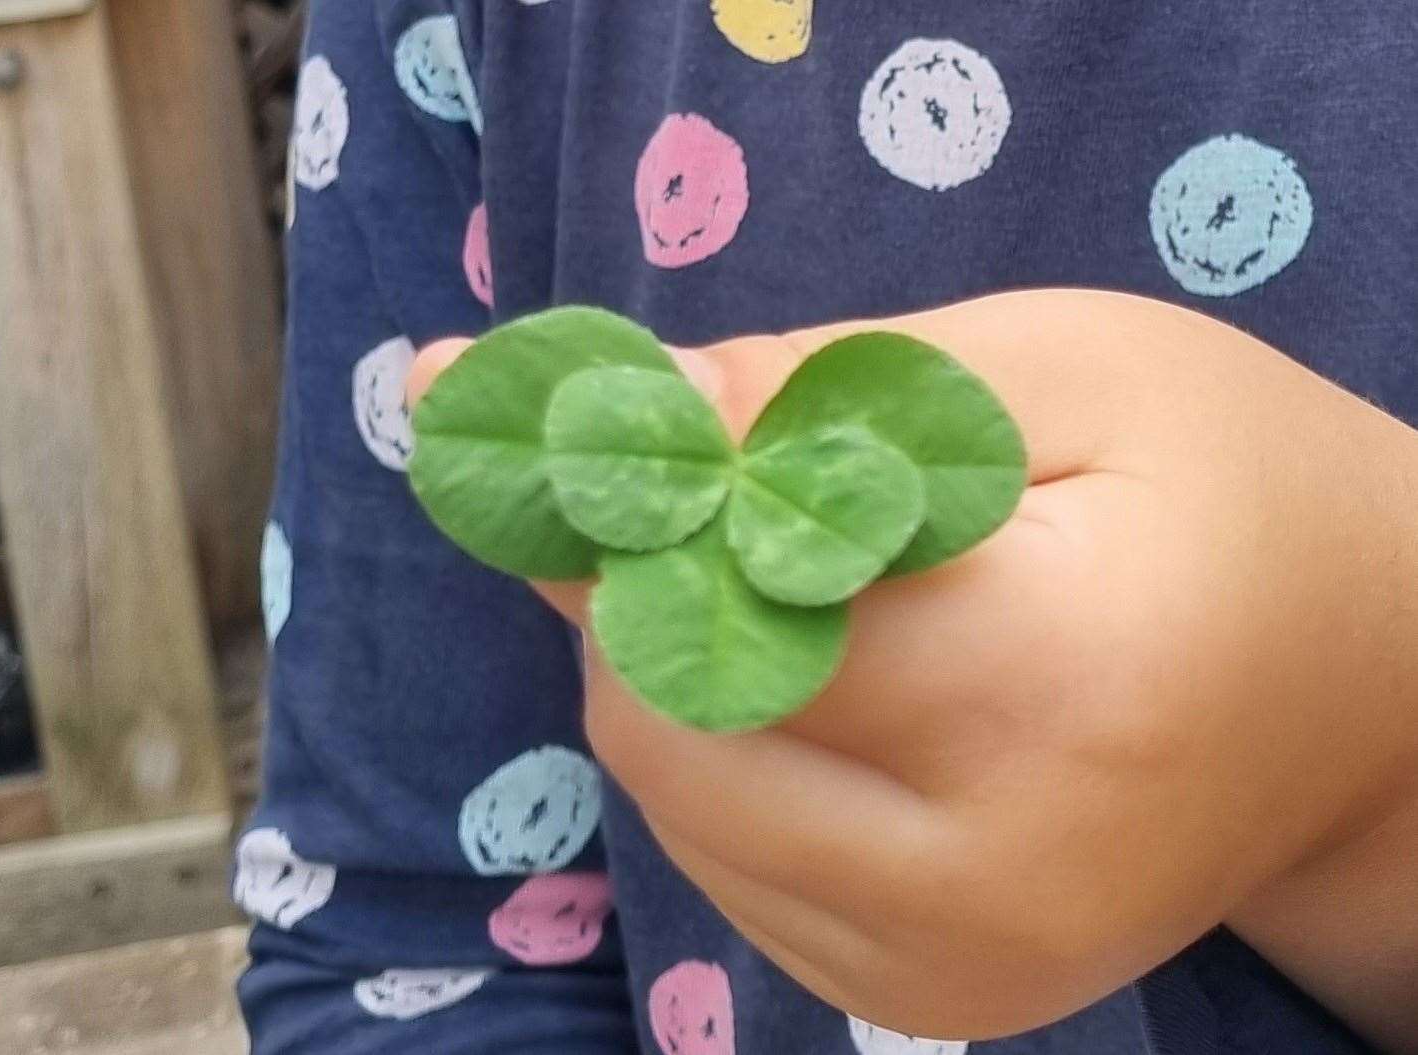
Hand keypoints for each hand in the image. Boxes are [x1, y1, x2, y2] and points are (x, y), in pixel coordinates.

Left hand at [409, 290, 1417, 1047]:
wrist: (1360, 695)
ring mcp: (955, 971)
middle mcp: (989, 882)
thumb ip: (818, 389)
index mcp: (1047, 691)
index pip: (721, 615)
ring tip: (787, 588)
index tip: (564, 433)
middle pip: (669, 728)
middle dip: (643, 596)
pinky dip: (724, 756)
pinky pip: (729, 867)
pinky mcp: (932, 999)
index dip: (622, 515)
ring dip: (674, 674)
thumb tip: (600, 406)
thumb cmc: (1226, 491)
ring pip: (676, 802)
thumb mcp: (1052, 372)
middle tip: (705, 499)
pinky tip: (818, 687)